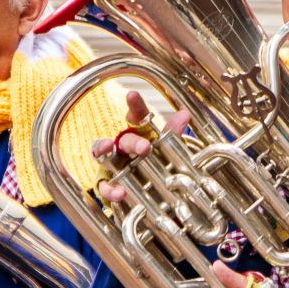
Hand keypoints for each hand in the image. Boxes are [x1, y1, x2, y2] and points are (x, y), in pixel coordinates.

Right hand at [91, 88, 188, 202]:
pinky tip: (120, 192)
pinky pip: (104, 186)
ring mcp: (112, 165)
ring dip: (103, 149)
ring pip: (104, 155)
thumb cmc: (149, 163)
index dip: (135, 106)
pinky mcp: (106, 185)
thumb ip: (171, 133)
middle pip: (125, 140)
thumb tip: (185, 113)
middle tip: (145, 148)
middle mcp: (122, 148)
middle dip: (133, 142)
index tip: (132, 95)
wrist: (140, 192)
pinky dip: (110, 190)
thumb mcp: (163, 148)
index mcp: (138, 136)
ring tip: (106, 148)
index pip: (136, 118)